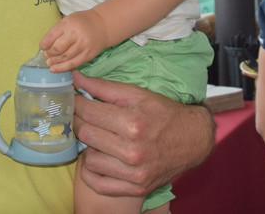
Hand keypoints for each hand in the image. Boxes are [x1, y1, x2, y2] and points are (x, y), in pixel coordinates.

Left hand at [39, 11, 107, 71]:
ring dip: (55, 62)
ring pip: (65, 58)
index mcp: (68, 24)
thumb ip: (58, 30)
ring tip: (49, 63)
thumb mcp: (68, 19)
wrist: (102, 25)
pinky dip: (63, 68)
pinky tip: (55, 69)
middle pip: (57, 49)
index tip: (42, 46)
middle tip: (47, 55)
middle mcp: (76, 35)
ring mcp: (83, 46)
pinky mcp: (88, 55)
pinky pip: (73, 64)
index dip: (44, 44)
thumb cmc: (82, 22)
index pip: (51, 36)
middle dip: (49, 53)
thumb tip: (45, 46)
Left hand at [71, 71, 213, 196]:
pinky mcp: (136, 188)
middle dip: (78, 121)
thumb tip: (75, 77)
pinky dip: (91, 171)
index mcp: (134, 123)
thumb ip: (103, 87)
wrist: (193, 140)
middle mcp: (133, 151)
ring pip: (88, 159)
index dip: (75, 102)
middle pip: (86, 134)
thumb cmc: (164, 113)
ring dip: (88, 146)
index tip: (71, 98)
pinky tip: (98, 157)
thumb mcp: (137, 94)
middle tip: (80, 116)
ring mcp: (134, 173)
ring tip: (97, 137)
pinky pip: (98, 183)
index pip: (88, 111)